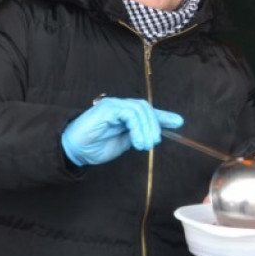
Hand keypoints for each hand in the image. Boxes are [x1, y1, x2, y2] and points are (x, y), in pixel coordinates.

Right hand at [61, 97, 183, 165]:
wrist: (75, 150)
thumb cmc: (96, 147)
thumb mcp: (124, 143)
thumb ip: (137, 136)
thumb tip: (153, 136)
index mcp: (126, 116)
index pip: (148, 112)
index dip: (164, 116)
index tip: (179, 122)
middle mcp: (121, 107)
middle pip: (146, 108)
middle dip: (155, 125)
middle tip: (153, 143)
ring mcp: (114, 105)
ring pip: (140, 109)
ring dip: (147, 128)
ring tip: (145, 145)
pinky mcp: (108, 107)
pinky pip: (129, 113)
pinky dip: (137, 127)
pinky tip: (136, 140)